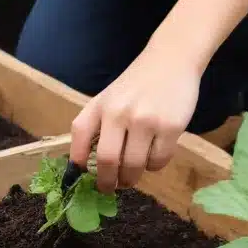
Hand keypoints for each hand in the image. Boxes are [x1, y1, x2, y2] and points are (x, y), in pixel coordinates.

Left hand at [69, 47, 200, 193]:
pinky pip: (158, 162)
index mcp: (100, 105)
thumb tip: (89, 164)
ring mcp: (145, 121)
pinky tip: (153, 156)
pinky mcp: (170, 127)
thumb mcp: (110, 97)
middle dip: (107, 182)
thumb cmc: (138, 83)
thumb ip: (99, 124)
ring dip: (131, 178)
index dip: (76, 163)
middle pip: (106, 161)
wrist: (171, 59)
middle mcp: (119, 113)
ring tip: (132, 175)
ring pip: (133, 166)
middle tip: (109, 188)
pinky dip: (154, 166)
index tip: (81, 178)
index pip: (79, 137)